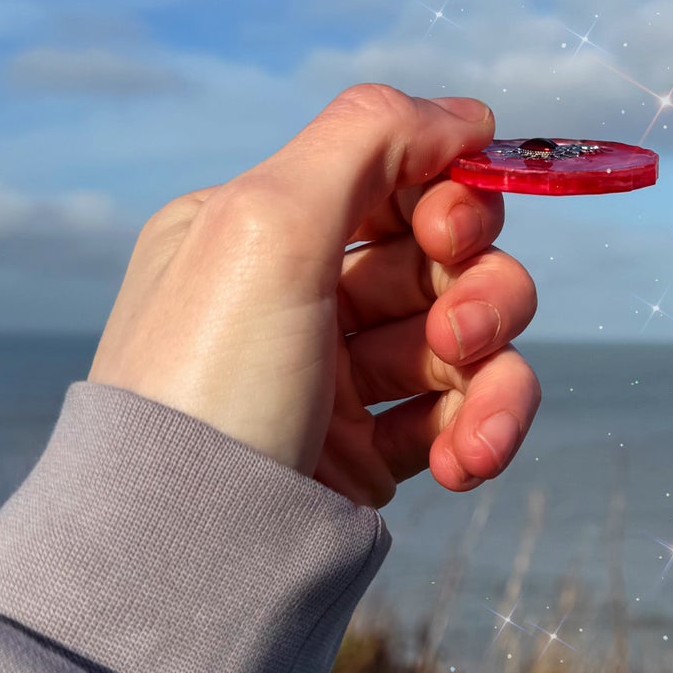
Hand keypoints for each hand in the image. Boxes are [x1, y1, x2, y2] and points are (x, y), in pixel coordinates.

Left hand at [89, 83, 540, 507]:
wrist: (177, 558)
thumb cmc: (209, 383)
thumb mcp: (267, 223)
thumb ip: (368, 138)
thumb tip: (465, 114)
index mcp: (260, 225)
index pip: (394, 172)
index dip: (448, 193)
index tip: (450, 228)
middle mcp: (298, 293)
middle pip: (447, 256)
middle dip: (479, 289)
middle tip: (458, 330)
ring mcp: (334, 376)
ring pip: (469, 339)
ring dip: (495, 373)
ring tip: (476, 425)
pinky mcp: (365, 452)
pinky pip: (458, 416)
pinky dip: (480, 432)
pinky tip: (464, 462)